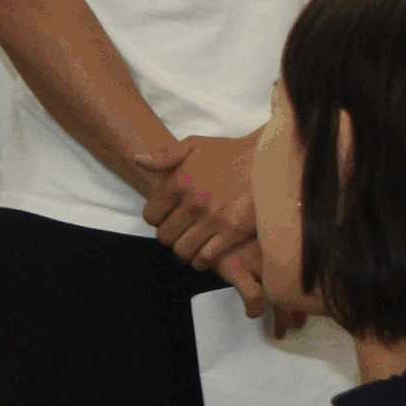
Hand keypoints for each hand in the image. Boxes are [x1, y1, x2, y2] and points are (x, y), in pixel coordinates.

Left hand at [140, 133, 262, 277]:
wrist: (268, 161)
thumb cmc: (229, 153)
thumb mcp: (194, 145)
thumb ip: (164, 155)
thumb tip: (137, 159)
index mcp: (179, 182)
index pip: (151, 216)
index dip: (157, 219)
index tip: (167, 218)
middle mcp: (193, 203)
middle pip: (165, 237)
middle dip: (170, 236)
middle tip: (180, 233)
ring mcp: (212, 219)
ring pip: (182, 251)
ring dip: (184, 251)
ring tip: (191, 244)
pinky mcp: (232, 232)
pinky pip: (205, 258)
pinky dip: (201, 260)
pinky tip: (205, 252)